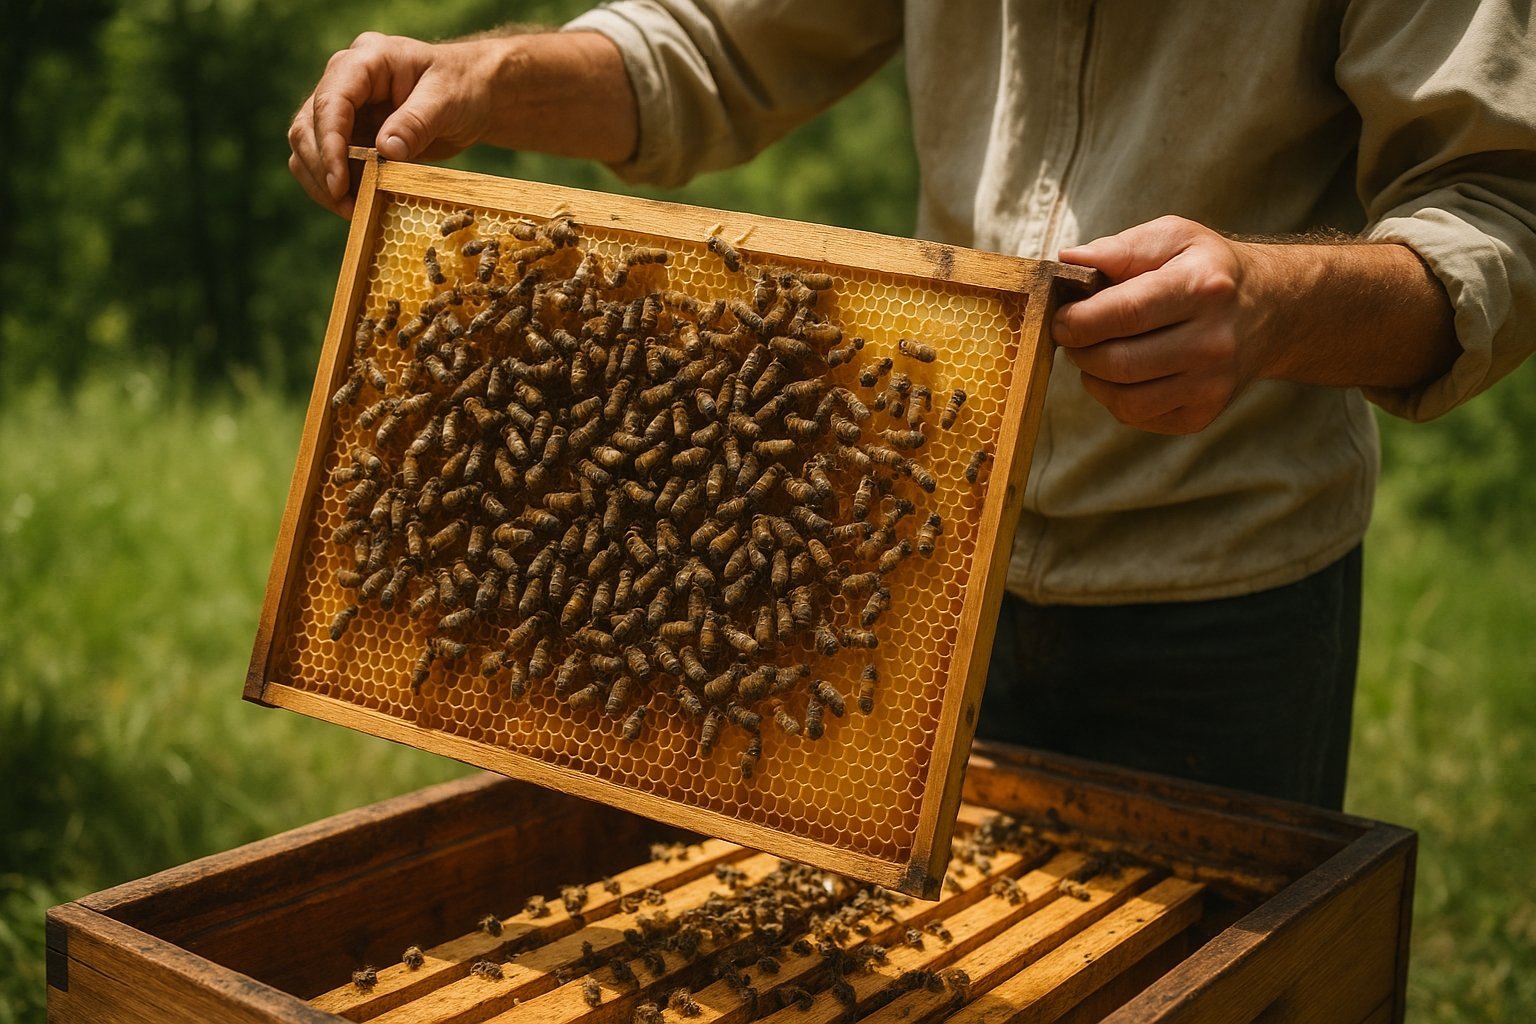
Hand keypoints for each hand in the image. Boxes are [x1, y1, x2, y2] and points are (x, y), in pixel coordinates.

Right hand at [287, 33, 508, 217]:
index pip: (331, 100)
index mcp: (367, 60)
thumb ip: (416, 122)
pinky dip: (335, 184)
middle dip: (323, 168)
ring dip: (323, 181)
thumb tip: (384, 151)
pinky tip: (357, 204)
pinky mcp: (350, 132)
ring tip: (353, 210)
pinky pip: (326, 160)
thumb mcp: (447, 101)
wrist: (474, 94)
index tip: (338, 183)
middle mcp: (345, 79)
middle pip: (309, 124)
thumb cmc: (463, 87)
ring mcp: (344, 106)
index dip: (329, 144)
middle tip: (348, 206)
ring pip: (308, 145)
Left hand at [1052, 216, 1283, 434]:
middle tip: (1074, 336)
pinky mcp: (1202, 415)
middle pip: (1118, 363)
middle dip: (1080, 351)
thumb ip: (1120, 248)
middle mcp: (1213, 342)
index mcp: (1204, 288)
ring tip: (1098, 352)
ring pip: (1123, 400)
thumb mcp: (1174, 238)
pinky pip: (1137, 417)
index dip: (1078, 320)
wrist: (1270, 310)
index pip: (1124, 314)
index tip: (1061, 317)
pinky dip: (1116, 398)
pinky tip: (1126, 373)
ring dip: (1094, 378)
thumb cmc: (1207, 269)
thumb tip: (1069, 260)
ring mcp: (1211, 385)